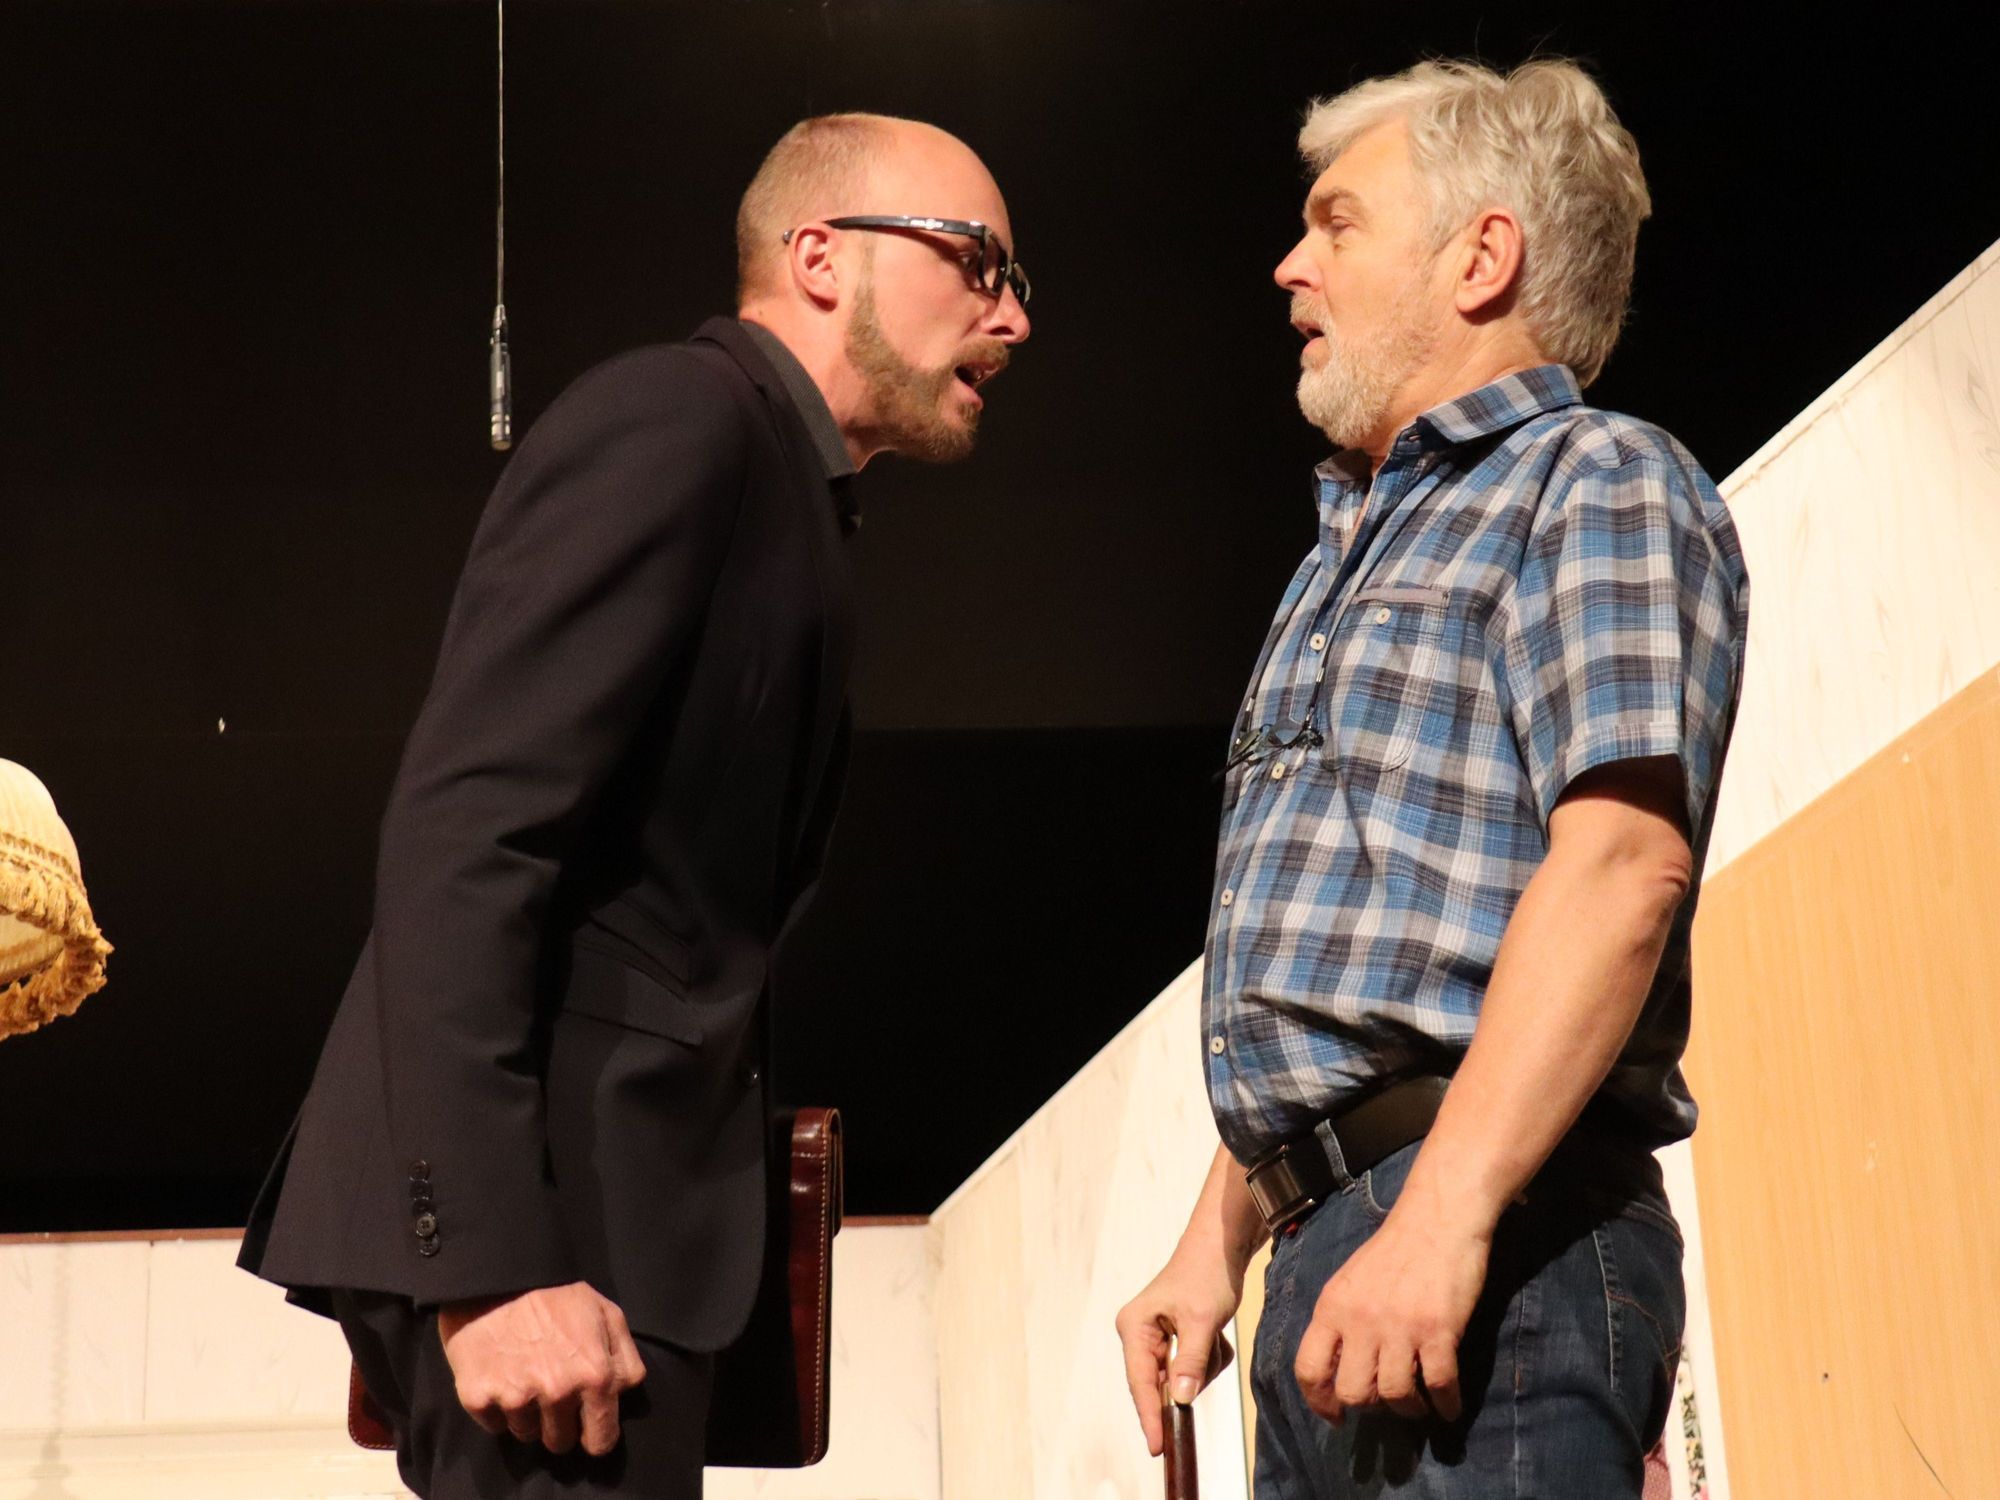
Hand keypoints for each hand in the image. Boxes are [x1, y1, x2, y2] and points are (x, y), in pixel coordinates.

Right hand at [437, 1282, 647, 1455]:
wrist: (498, 1275)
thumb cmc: (558, 1294)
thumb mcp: (607, 1314)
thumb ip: (625, 1359)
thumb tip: (624, 1394)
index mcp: (595, 1376)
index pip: (601, 1441)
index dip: (596, 1436)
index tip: (587, 1428)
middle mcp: (557, 1393)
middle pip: (560, 1442)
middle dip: (558, 1424)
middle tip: (550, 1391)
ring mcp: (515, 1398)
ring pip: (526, 1435)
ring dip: (526, 1415)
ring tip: (523, 1376)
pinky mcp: (478, 1398)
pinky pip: (493, 1425)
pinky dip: (496, 1408)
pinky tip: (499, 1376)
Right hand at [1114, 1244, 1241, 1456]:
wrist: (1222, 1247)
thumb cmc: (1206, 1275)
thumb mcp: (1202, 1320)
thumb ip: (1191, 1361)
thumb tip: (1180, 1400)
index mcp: (1134, 1326)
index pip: (1141, 1381)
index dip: (1150, 1415)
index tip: (1158, 1447)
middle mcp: (1139, 1333)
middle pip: (1162, 1382)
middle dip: (1190, 1376)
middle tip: (1208, 1352)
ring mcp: (1157, 1336)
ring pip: (1183, 1377)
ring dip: (1205, 1364)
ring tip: (1214, 1332)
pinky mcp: (1175, 1337)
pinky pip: (1194, 1366)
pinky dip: (1211, 1356)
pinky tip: (1215, 1332)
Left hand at [1293, 1195, 1488, 1425]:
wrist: (1436, 1218)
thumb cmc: (1394, 1250)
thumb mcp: (1350, 1281)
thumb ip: (1340, 1321)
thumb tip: (1337, 1369)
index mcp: (1332, 1307)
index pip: (1309, 1368)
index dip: (1319, 1402)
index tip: (1335, 1417)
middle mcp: (1360, 1321)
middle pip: (1352, 1392)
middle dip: (1369, 1407)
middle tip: (1384, 1403)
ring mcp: (1400, 1327)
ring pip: (1394, 1395)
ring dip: (1408, 1409)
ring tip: (1419, 1404)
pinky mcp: (1439, 1330)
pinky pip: (1440, 1385)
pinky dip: (1446, 1404)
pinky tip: (1449, 1406)